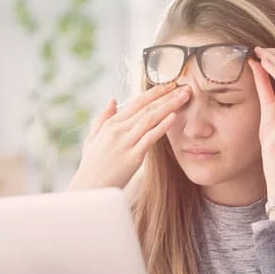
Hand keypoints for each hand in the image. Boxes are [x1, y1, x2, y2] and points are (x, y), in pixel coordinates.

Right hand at [68, 83, 190, 189]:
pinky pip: (150, 138)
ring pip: (150, 118)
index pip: (137, 103)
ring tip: (185, 96)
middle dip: (167, 95)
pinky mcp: (132, 157)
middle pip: (147, 108)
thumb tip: (113, 100)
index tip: (169, 84)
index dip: (154, 92)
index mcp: (111, 124)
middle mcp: (118, 130)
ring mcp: (125, 143)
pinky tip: (174, 116)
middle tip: (185, 86)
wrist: (89, 189)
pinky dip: (162, 126)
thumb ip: (102, 118)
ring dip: (169, 105)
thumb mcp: (93, 138)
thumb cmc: (92, 166)